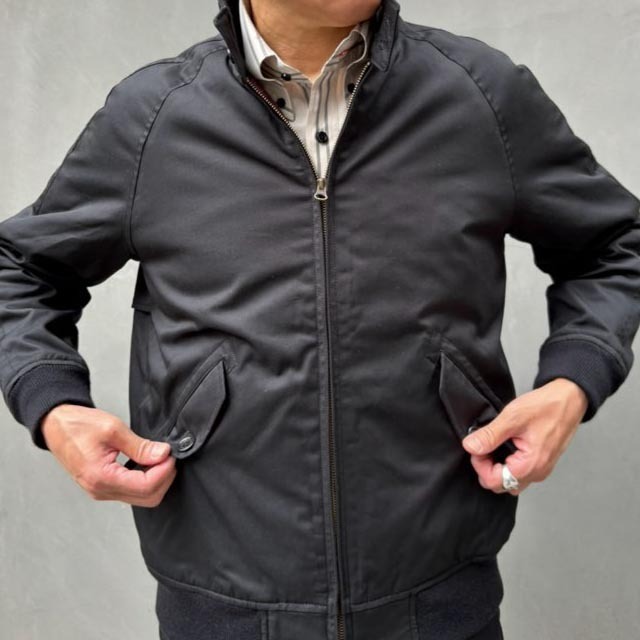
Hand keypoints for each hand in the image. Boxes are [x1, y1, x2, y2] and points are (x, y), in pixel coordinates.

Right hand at [41, 403, 176, 506]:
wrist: (56, 425)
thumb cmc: (78, 425)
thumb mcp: (113, 429)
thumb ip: (140, 446)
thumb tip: (162, 454)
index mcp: (101, 477)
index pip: (146, 486)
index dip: (164, 471)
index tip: (170, 454)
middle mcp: (100, 490)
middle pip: (148, 498)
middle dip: (164, 477)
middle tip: (167, 455)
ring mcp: (101, 491)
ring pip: (142, 498)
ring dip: (156, 479)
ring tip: (157, 457)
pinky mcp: (103, 487)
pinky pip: (132, 492)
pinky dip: (145, 480)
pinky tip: (146, 463)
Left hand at [460, 378, 588, 494]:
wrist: (569, 399)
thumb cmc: (547, 407)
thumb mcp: (512, 418)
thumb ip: (490, 435)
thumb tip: (471, 447)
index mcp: (530, 465)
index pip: (493, 481)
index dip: (479, 464)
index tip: (478, 446)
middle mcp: (537, 473)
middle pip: (500, 484)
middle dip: (486, 467)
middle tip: (485, 444)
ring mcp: (540, 469)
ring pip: (509, 480)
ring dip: (496, 467)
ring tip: (494, 444)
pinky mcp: (540, 462)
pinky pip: (518, 472)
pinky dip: (506, 463)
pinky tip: (504, 446)